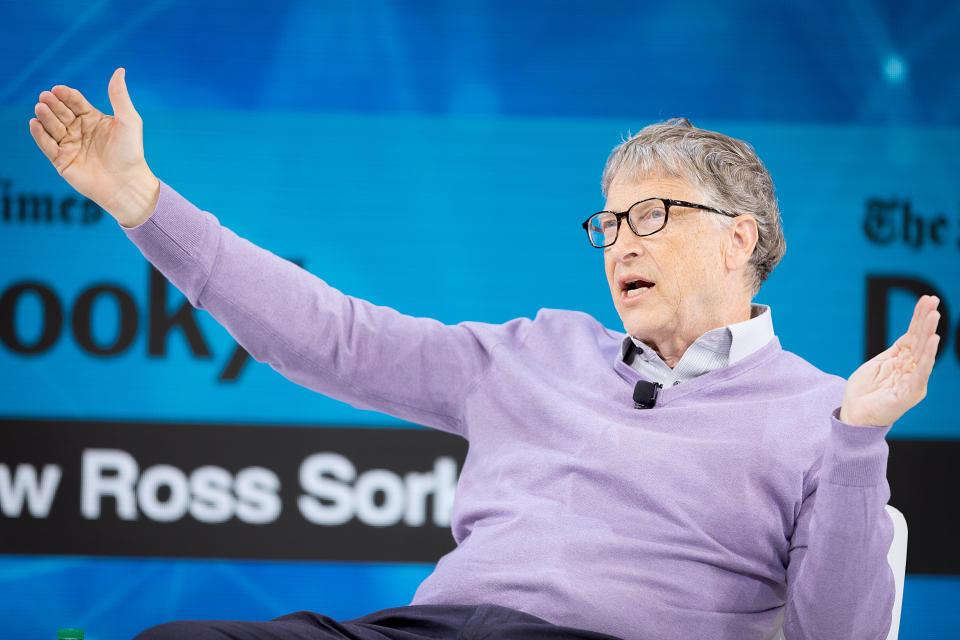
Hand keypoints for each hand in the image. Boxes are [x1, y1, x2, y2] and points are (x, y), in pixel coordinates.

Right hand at [29, 67, 158, 226]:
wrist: (127, 184)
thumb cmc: (131, 153)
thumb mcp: (129, 121)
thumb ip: (120, 96)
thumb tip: (119, 70)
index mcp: (93, 119)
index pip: (75, 101)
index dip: (66, 94)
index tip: (58, 89)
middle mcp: (79, 131)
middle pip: (61, 112)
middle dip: (53, 104)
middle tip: (46, 97)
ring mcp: (69, 145)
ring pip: (52, 127)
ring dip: (45, 116)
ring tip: (41, 107)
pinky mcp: (62, 161)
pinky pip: (46, 146)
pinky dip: (39, 134)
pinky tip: (35, 123)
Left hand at [840, 295, 940, 426]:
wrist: (854, 417)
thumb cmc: (865, 392)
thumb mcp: (877, 365)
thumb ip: (894, 352)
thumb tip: (909, 334)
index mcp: (902, 361)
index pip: (913, 335)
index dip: (919, 317)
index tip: (927, 299)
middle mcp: (911, 370)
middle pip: (920, 341)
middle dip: (926, 320)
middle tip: (934, 301)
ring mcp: (911, 381)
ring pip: (923, 353)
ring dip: (928, 333)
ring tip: (934, 316)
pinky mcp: (908, 394)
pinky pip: (919, 373)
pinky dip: (926, 357)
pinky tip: (932, 342)